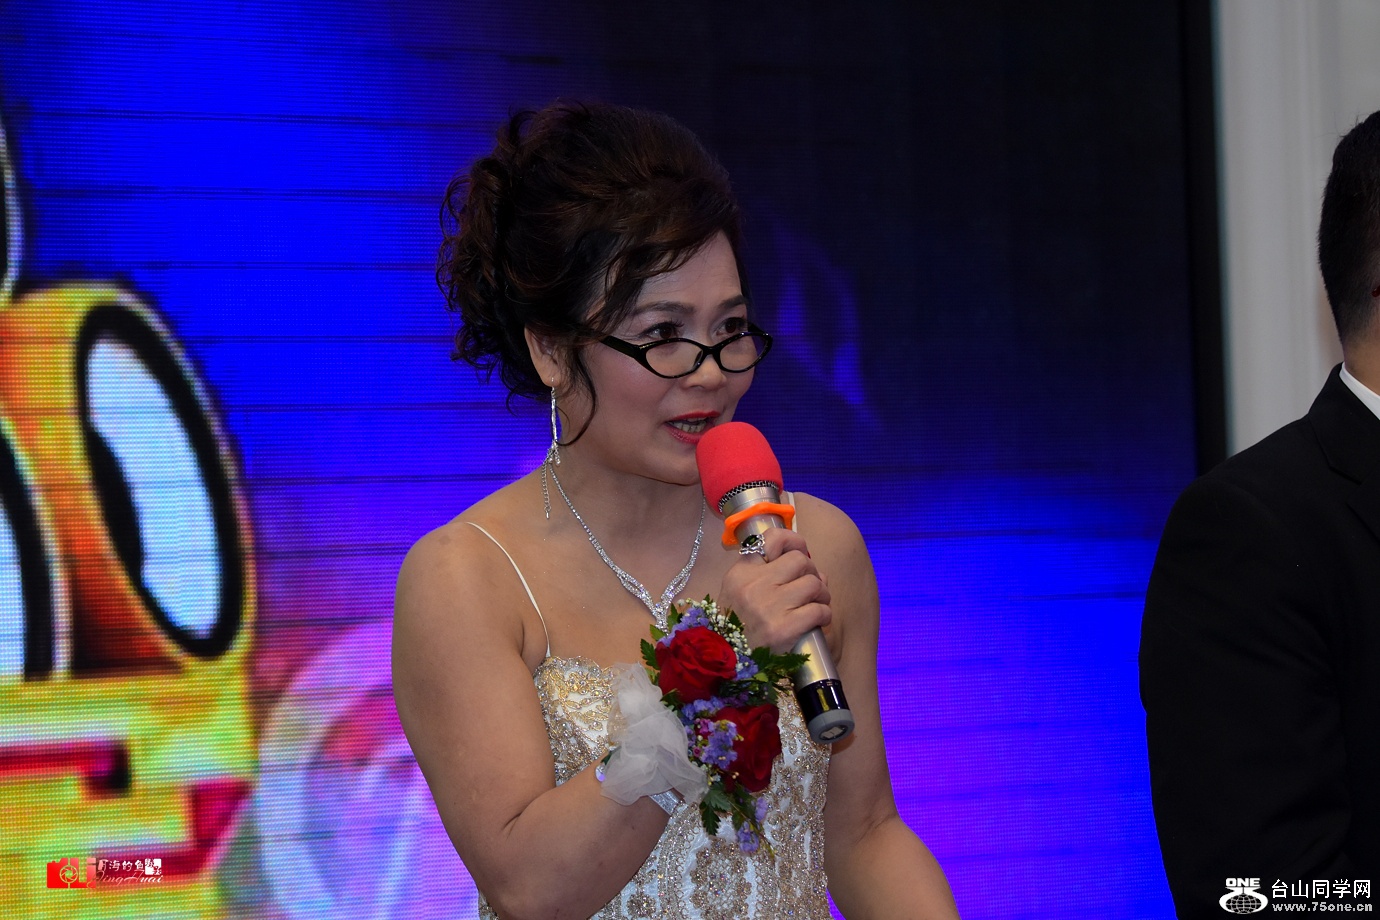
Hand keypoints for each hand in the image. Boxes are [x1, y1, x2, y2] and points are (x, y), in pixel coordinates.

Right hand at [718, 528, 831, 654]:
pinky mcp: (783, 629)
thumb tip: (806, 562)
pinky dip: (824, 615)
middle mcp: (754, 585)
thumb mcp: (736, 593)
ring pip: (814, 584)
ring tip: (817, 604)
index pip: (771, 540)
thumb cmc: (736, 627)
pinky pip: (819, 610)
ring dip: (822, 595)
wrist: (726, 664)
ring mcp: (769, 607)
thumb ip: (762, 574)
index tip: (801, 552)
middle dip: (812, 573)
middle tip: (811, 588)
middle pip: (800, 561)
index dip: (793, 541)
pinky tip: (819, 621)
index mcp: (741, 574)